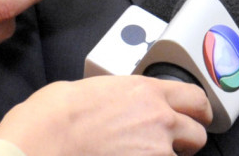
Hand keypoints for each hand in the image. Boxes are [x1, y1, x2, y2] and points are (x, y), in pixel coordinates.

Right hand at [0, 76, 211, 155]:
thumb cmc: (54, 117)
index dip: (199, 110)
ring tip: (134, 154)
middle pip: (197, 134)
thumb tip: (123, 105)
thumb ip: (124, 96)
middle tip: (166, 144)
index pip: (196, 98)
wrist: (40, 143)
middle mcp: (159, 120)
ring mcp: (155, 152)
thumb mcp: (95, 89)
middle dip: (184, 140)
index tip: (197, 116)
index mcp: (147, 91)